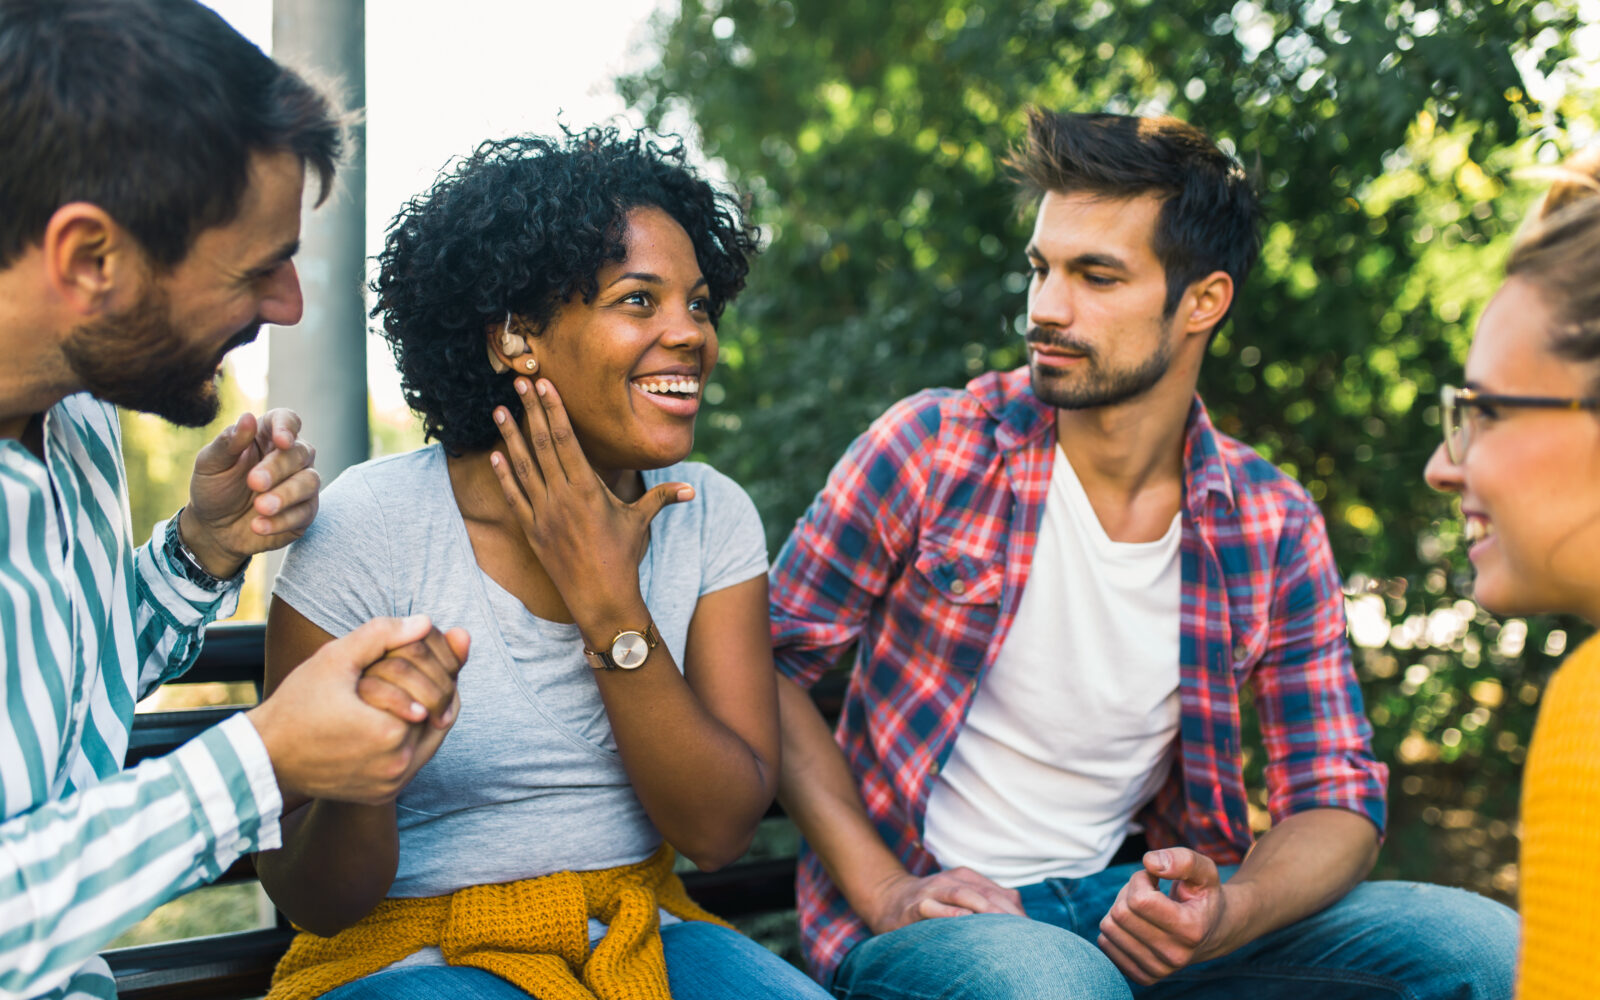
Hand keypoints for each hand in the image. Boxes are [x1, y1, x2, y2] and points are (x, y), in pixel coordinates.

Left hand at [182, 410, 318, 576]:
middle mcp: (289, 457)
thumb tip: (247, 417)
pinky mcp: (304, 512)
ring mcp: (300, 485)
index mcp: (266, 437)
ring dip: (286, 494)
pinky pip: (305, 512)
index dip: (288, 427)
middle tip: (253, 483)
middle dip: (278, 468)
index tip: (281, 440)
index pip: (287, 420)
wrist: (213, 529)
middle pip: (300, 452)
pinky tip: (258, 526)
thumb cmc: (213, 489)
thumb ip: (228, 442)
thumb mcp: (210, 464)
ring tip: (260, 507)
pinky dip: (282, 520)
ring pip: (310, 481)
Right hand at [246, 616, 469, 807]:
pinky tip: (401, 710)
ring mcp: (391, 785)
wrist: (263, 758)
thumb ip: (382, 635)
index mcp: (390, 733)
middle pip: (441, 714)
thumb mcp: (334, 659)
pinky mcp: (382, 795)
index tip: (425, 646)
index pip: (439, 687)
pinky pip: (413, 760)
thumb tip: (425, 622)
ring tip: (413, 683)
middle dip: (436, 684)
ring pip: (430, 738)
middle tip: (428, 662)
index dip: (434, 662)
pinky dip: (413, 735)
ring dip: (428, 710)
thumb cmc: (296, 705)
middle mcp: (397, 767)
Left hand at [488, 377, 692, 621]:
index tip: (543, 385)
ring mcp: (544, 514)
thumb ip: (662, 497)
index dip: (554, 410)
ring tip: (498, 411)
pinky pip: (514, 497)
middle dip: (530, 411)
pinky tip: (496, 455)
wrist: (600, 598)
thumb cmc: (624, 558)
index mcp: (588, 489)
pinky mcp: (532, 531)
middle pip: (543, 444)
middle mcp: (562, 497)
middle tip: (518, 383)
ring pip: (523, 466)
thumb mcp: (641, 522)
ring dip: (510, 436)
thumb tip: (692, 489)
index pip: (567, 439)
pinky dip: (504, 475)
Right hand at [862, 866, 1024, 934]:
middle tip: (1022, 932)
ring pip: (962, 895)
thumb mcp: (962, 896)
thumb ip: (989, 900)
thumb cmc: (934, 902)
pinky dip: (950, 913)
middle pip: (985, 893)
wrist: (890, 899)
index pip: (999, 893)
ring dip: (983, 908)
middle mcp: (951, 880)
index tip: (1031, 931)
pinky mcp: (915, 905)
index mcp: (966, 877)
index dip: (1016, 911)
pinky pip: (934, 908)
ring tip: (1001, 925)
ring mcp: (933, 891)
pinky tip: (964, 921)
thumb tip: (1019, 911)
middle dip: (1005, 912)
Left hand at [1097, 848, 1233, 984]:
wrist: (1213, 932)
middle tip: (1148, 892)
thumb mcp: (1204, 871)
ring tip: (1143, 908)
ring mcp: (1157, 970)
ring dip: (1120, 909)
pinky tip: (1137, 925)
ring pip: (1108, 927)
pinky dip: (1115, 927)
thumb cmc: (1203, 896)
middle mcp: (1175, 956)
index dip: (1140, 879)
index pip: (1139, 900)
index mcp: (1191, 930)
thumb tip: (1149, 862)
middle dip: (1128, 892)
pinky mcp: (1141, 976)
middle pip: (1121, 914)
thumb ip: (1183, 860)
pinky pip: (1104, 944)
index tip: (1154, 878)